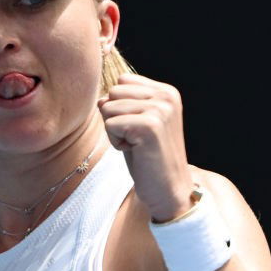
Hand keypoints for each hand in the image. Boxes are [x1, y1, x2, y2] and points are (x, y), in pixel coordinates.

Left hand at [97, 74, 195, 221]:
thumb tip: (101, 98)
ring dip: (115, 131)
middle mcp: (166, 96)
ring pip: (108, 107)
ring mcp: (160, 110)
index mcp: (166, 91)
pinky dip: (116, 143)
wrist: (169, 190)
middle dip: (115, 117)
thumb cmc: (150, 158)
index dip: (121, 106)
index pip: (122, 81)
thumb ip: (122, 105)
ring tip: (136, 146)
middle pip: (113, 92)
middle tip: (136, 139)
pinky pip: (110, 125)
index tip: (139, 128)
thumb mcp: (136, 124)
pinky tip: (136, 152)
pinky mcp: (150, 126)